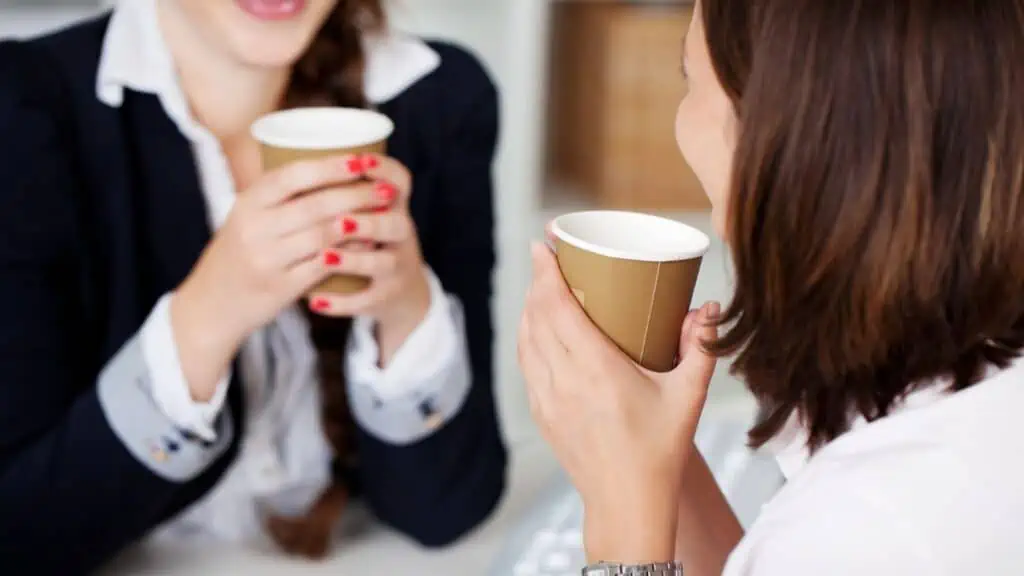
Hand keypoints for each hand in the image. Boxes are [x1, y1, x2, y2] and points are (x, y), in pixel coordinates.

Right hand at [172, 154, 385, 399]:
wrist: (212, 304)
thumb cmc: (240, 252)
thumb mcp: (246, 217)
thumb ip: (278, 195)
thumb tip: (325, 160)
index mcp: (248, 203)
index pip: (292, 176)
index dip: (330, 167)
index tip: (361, 160)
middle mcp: (255, 228)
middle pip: (316, 205)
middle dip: (357, 194)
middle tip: (385, 189)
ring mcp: (267, 259)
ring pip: (324, 234)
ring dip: (360, 222)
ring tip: (383, 214)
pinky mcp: (281, 287)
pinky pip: (324, 265)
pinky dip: (350, 252)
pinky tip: (369, 243)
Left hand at [305, 154, 430, 362]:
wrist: (396, 289)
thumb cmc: (366, 238)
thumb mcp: (366, 209)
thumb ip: (337, 183)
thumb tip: (285, 143)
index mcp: (394, 205)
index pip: (401, 180)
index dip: (384, 170)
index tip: (359, 162)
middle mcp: (402, 234)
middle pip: (394, 224)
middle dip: (366, 221)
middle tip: (339, 219)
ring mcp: (396, 268)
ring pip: (383, 263)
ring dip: (354, 260)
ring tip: (326, 257)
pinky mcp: (385, 296)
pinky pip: (365, 301)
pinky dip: (339, 302)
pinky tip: (315, 302)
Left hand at [518, 243, 719, 562]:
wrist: (627, 505)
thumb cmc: (659, 452)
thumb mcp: (688, 397)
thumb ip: (700, 348)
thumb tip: (709, 308)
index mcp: (597, 371)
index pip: (558, 308)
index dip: (545, 272)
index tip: (542, 244)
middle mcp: (565, 381)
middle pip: (537, 317)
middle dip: (538, 281)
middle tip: (548, 257)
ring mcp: (548, 399)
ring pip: (526, 340)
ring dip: (530, 308)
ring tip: (543, 286)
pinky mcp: (542, 414)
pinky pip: (526, 364)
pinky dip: (528, 338)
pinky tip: (538, 328)